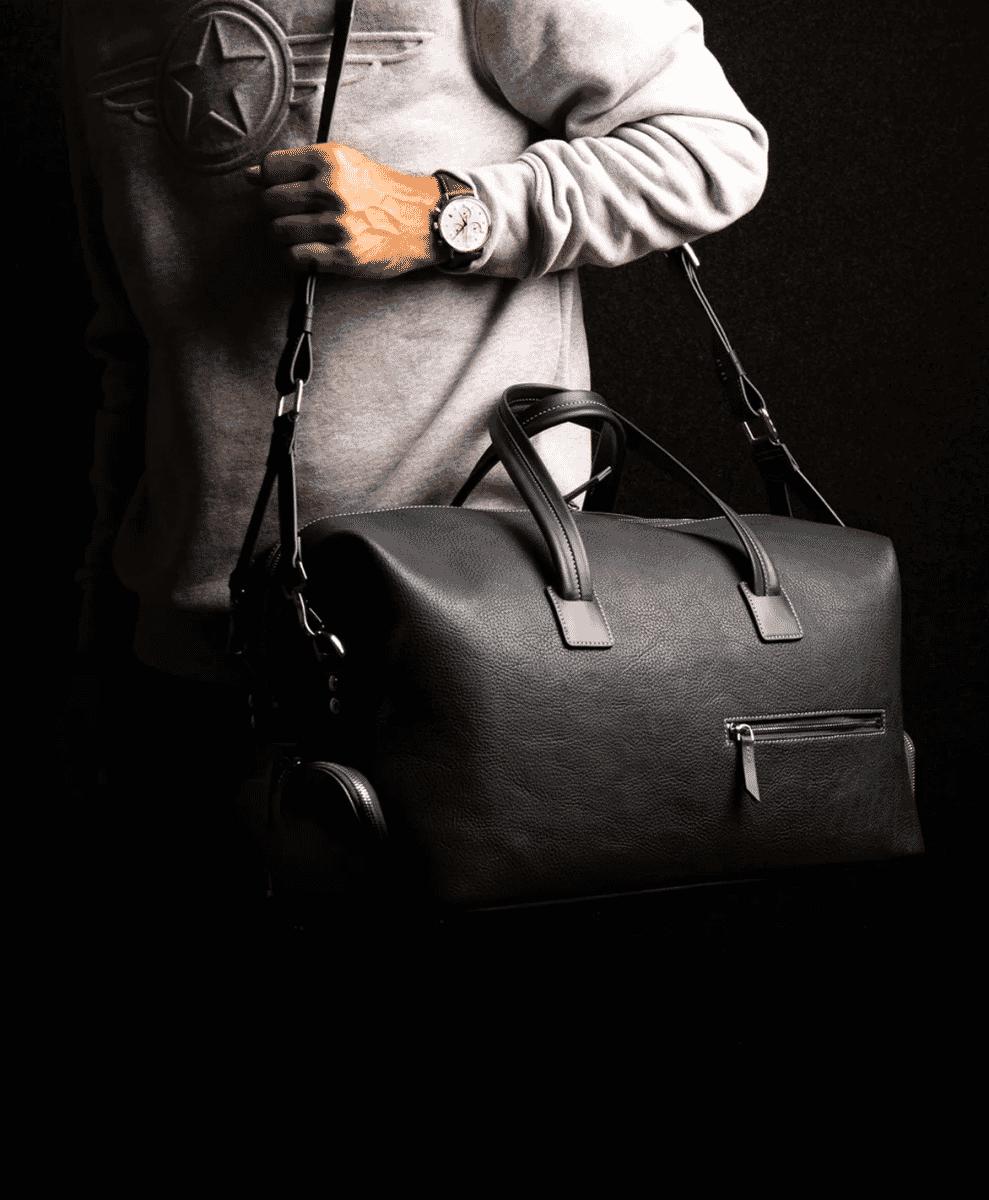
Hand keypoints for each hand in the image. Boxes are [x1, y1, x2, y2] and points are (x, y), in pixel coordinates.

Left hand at [244, 143, 442, 277]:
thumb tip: (251, 176)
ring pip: (279, 231)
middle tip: (292, 215)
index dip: (270, 181)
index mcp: (330, 160)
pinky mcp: (344, 254)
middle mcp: (332, 189)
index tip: (282, 190)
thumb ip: (298, 167)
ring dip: (283, 236)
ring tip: (299, 234)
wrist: (422, 220)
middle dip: (276, 210)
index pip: (271, 167)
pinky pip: (296, 257)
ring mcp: (338, 224)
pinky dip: (293, 258)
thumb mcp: (344, 164)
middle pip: (271, 201)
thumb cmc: (381, 192)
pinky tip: (305, 253)